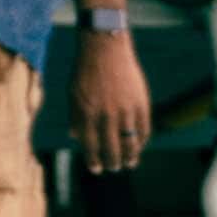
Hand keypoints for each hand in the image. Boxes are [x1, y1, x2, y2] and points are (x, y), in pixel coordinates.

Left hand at [70, 29, 154, 173]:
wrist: (104, 48)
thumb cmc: (85, 71)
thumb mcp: (73, 94)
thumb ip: (75, 117)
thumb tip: (74, 137)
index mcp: (86, 113)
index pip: (90, 145)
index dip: (94, 160)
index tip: (96, 169)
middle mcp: (106, 115)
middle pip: (112, 148)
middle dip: (112, 162)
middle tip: (114, 168)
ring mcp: (125, 110)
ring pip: (130, 142)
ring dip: (130, 156)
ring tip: (129, 163)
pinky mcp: (140, 103)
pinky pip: (144, 129)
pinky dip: (142, 140)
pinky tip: (139, 146)